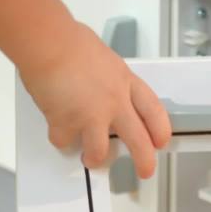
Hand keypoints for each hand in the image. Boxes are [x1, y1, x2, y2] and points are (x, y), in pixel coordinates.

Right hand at [19, 22, 171, 177]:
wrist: (49, 43)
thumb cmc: (70, 41)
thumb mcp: (104, 59)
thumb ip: (108, 79)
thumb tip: (100, 87)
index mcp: (125, 82)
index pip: (153, 110)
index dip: (159, 129)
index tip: (160, 142)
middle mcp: (114, 103)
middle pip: (138, 140)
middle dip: (144, 160)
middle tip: (145, 170)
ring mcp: (91, 116)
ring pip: (99, 152)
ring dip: (94, 159)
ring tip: (89, 159)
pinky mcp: (66, 124)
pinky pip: (64, 142)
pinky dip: (60, 137)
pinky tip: (57, 127)